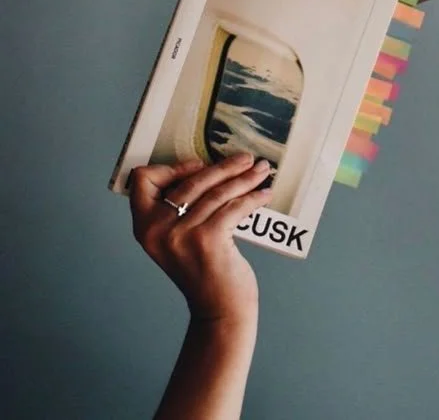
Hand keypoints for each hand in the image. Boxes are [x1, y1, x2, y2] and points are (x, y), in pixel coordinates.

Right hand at [129, 153, 272, 325]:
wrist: (218, 310)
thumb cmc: (203, 270)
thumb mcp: (176, 240)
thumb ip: (178, 210)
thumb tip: (208, 166)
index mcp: (144, 225)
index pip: (143, 180)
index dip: (171, 168)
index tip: (199, 166)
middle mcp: (157, 229)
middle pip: (191, 181)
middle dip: (224, 166)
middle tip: (248, 158)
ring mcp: (181, 234)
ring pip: (217, 192)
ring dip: (245, 177)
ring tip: (262, 170)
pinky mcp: (207, 240)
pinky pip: (234, 207)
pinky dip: (252, 198)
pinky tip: (264, 193)